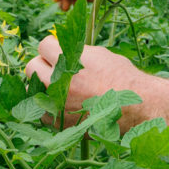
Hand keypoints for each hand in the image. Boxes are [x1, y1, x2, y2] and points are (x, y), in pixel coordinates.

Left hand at [25, 35, 152, 129]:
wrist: (136, 108)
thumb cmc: (121, 77)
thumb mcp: (99, 54)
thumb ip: (75, 51)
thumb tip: (60, 46)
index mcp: (69, 59)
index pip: (43, 45)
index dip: (52, 47)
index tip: (58, 51)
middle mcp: (60, 80)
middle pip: (32, 66)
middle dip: (43, 65)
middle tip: (56, 69)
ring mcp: (58, 103)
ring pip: (33, 90)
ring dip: (43, 86)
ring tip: (58, 87)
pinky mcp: (59, 122)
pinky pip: (41, 111)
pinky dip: (48, 107)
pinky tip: (63, 104)